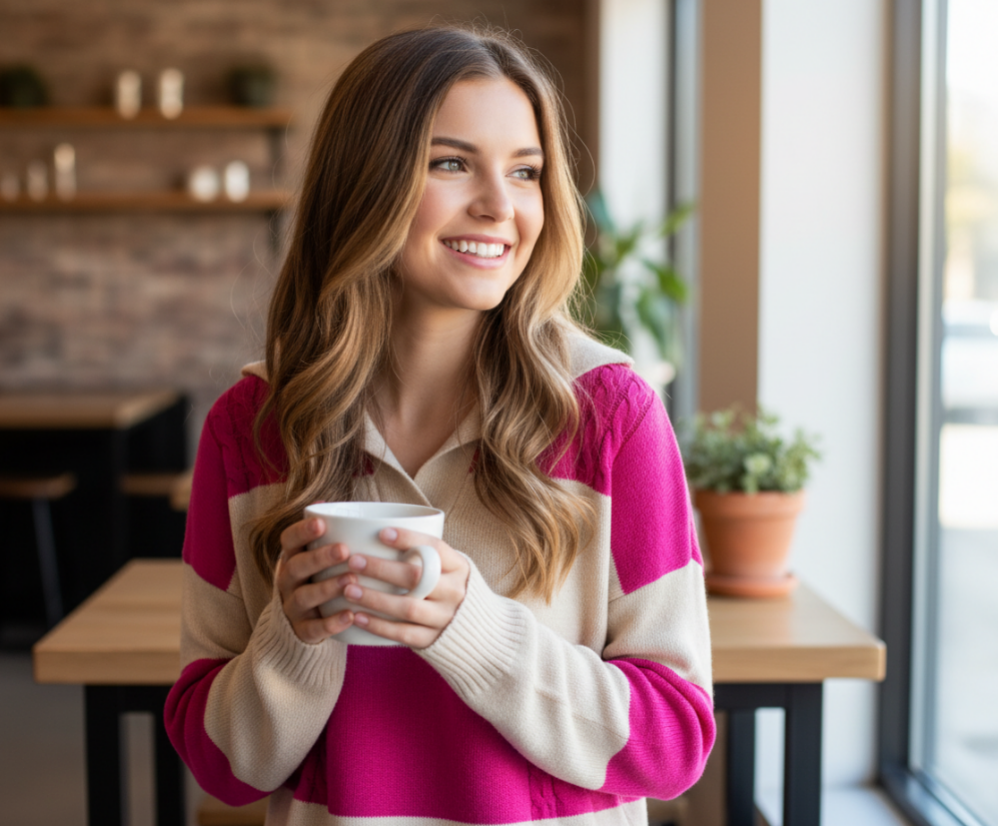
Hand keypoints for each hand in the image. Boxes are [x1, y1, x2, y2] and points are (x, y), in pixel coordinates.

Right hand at [276, 516, 354, 643]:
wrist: (299, 623)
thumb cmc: (317, 577)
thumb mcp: (315, 554)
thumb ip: (325, 533)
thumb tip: (326, 501)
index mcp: (291, 558)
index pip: (288, 541)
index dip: (302, 532)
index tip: (321, 523)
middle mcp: (287, 581)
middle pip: (296, 567)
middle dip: (319, 558)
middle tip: (344, 550)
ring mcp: (293, 607)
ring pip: (305, 597)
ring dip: (328, 587)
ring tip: (351, 580)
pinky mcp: (302, 631)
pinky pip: (314, 629)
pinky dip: (331, 623)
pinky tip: (350, 616)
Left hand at [341, 527, 469, 648]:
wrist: (480, 631)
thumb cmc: (452, 589)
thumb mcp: (451, 569)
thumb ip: (427, 556)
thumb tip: (380, 534)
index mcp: (459, 567)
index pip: (435, 548)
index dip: (409, 538)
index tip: (382, 533)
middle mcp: (454, 591)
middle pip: (417, 577)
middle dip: (381, 568)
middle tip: (354, 561)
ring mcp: (445, 618)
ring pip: (408, 607)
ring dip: (375, 598)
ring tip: (349, 590)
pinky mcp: (433, 640)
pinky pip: (404, 633)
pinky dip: (379, 626)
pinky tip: (358, 617)